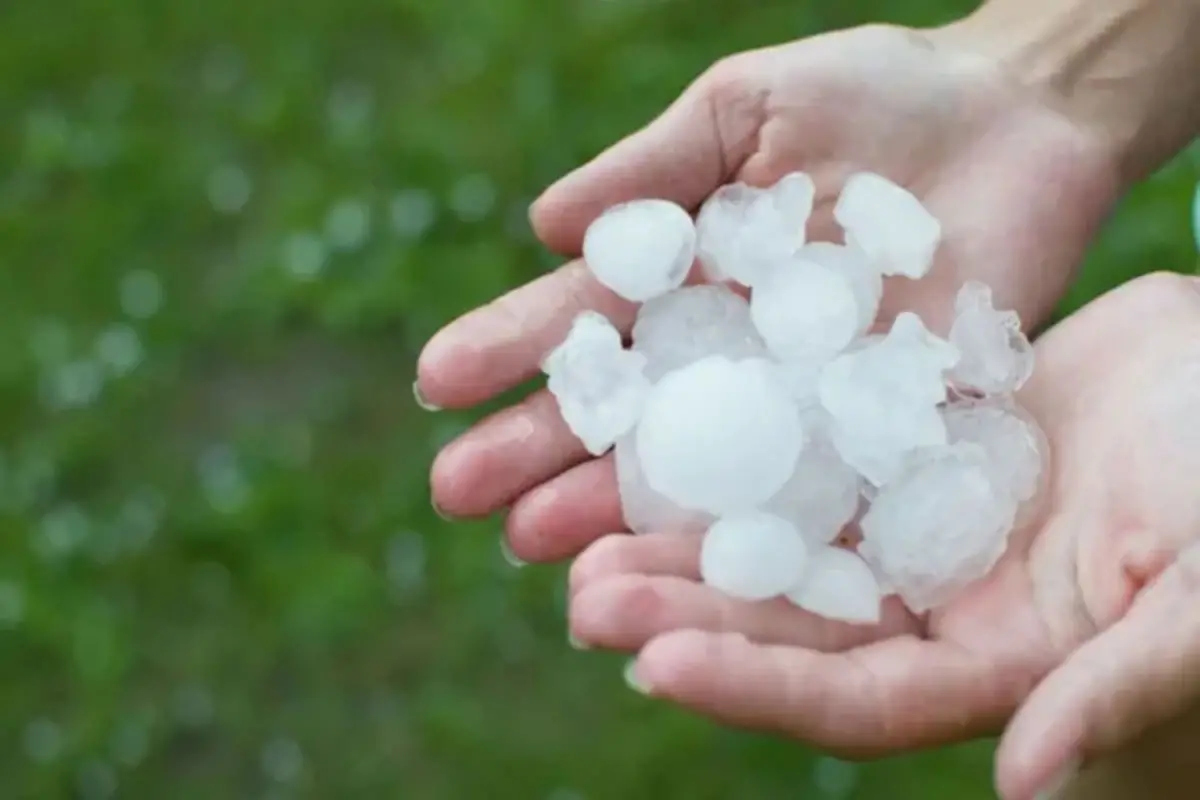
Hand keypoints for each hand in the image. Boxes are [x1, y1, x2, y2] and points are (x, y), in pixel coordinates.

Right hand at [416, 22, 1118, 560]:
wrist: (1018, 116)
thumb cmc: (873, 95)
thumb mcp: (744, 108)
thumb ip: (650, 169)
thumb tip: (542, 227)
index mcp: (684, 276)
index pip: (584, 321)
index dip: (510, 349)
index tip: (438, 383)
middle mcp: (728, 351)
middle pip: (625, 411)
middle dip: (541, 451)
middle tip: (462, 498)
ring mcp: (800, 399)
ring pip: (698, 466)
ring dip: (619, 509)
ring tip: (543, 548)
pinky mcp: (882, 430)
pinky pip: (817, 487)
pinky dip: (755, 529)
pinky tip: (694, 568)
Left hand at [566, 272, 1199, 799]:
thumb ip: (1121, 685)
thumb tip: (1023, 786)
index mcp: (994, 661)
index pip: (854, 699)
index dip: (758, 689)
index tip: (655, 665)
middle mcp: (934, 604)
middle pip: (790, 626)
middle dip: (685, 616)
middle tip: (581, 597)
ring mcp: (911, 524)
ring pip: (778, 543)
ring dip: (685, 542)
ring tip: (581, 534)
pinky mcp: (900, 445)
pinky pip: (801, 452)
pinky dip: (734, 452)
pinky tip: (659, 435)